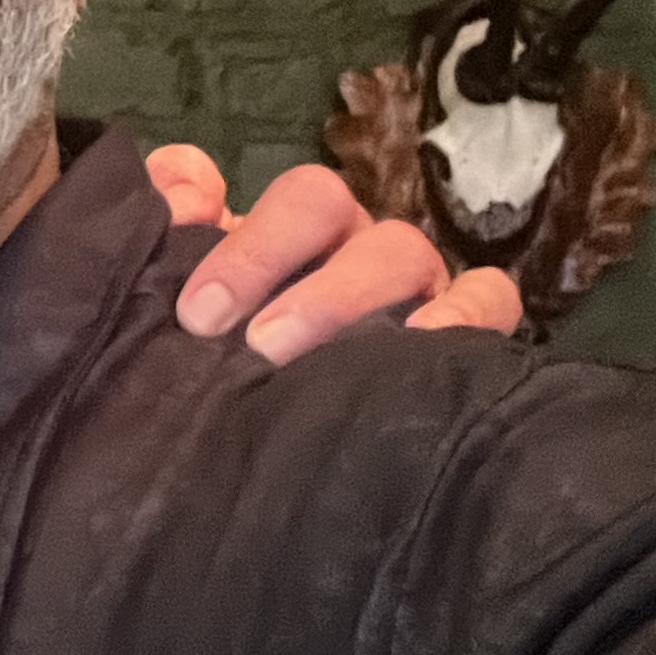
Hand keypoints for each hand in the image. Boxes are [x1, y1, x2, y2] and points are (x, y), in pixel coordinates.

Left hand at [141, 147, 524, 363]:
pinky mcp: (465, 333)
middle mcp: (349, 245)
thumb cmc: (231, 366)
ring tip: (296, 356)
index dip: (242, 242)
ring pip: (400, 250)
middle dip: (275, 263)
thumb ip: (165, 235)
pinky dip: (465, 312)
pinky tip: (422, 345)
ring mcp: (411, 284)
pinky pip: (489, 299)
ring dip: (346, 295)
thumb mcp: (181, 304)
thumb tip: (188, 189)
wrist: (267, 465)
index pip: (273, 192)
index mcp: (287, 231)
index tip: (199, 315)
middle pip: (327, 206)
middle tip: (248, 341)